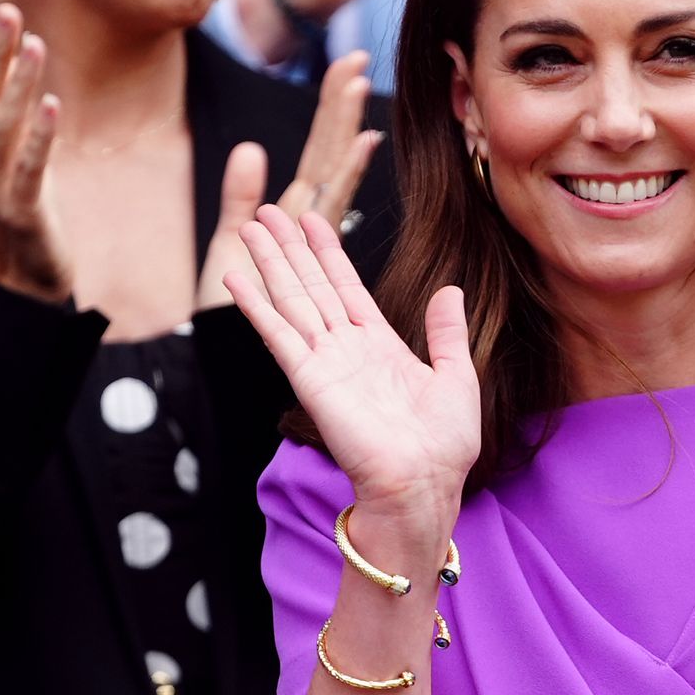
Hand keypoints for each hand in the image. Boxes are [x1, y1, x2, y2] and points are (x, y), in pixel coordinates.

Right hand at [0, 0, 69, 303]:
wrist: (23, 277)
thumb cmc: (22, 209)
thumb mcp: (11, 156)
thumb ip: (9, 118)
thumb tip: (18, 69)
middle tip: (7, 9)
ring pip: (3, 124)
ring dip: (19, 81)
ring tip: (35, 43)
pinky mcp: (23, 208)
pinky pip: (31, 166)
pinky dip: (41, 134)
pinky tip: (53, 104)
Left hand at [197, 52, 382, 311]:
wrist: (222, 376)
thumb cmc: (230, 315)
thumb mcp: (230, 247)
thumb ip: (239, 199)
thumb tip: (252, 147)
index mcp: (303, 231)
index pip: (324, 161)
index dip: (337, 117)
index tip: (351, 72)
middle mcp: (310, 242)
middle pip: (331, 165)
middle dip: (343, 116)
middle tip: (358, 64)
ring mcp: (308, 268)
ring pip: (325, 201)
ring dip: (342, 159)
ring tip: (358, 114)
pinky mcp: (297, 307)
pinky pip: (299, 256)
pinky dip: (310, 218)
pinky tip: (309, 194)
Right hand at [226, 207, 479, 560]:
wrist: (424, 484)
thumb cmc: (444, 445)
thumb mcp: (457, 375)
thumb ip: (447, 331)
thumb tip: (451, 289)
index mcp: (381, 345)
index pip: (347, 287)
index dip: (329, 253)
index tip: (313, 219)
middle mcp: (347, 349)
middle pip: (311, 286)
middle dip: (291, 247)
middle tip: (269, 210)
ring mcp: (325, 362)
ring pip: (292, 300)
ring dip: (270, 263)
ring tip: (250, 226)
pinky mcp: (310, 379)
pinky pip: (278, 334)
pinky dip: (257, 305)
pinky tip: (238, 278)